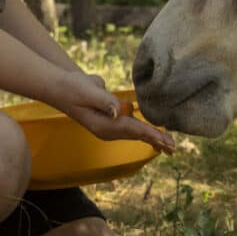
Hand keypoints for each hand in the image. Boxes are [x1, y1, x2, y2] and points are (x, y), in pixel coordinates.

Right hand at [57, 71, 177, 152]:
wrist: (61, 86)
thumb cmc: (73, 87)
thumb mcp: (87, 90)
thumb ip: (104, 100)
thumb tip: (118, 110)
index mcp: (103, 126)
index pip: (132, 130)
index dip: (150, 134)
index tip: (165, 140)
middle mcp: (107, 129)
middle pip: (136, 135)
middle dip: (156, 141)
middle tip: (174, 149)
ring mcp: (109, 125)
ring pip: (135, 132)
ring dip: (152, 138)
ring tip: (169, 145)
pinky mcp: (111, 118)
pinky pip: (131, 126)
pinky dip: (144, 130)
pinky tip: (155, 135)